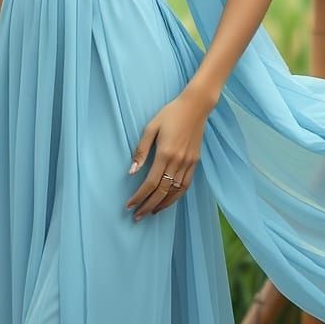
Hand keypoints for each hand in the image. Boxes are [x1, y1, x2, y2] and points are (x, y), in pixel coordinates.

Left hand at [125, 88, 210, 219]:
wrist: (195, 106)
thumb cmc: (170, 114)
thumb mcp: (151, 127)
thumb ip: (141, 150)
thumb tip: (132, 171)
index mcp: (165, 153)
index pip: (150, 183)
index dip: (139, 197)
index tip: (129, 206)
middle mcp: (178, 161)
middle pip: (161, 191)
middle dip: (148, 206)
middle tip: (137, 216)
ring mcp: (188, 163)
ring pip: (175, 192)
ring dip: (162, 204)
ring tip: (151, 212)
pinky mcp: (195, 162)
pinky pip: (186, 185)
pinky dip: (176, 196)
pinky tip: (168, 200)